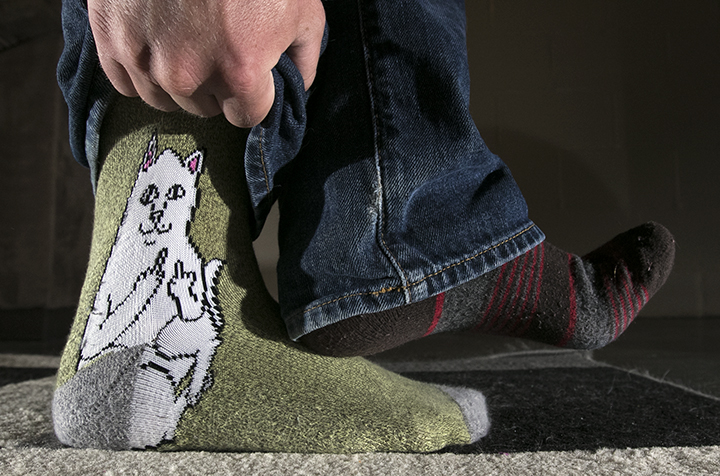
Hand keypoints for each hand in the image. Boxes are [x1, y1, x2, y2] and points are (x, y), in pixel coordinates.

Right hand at [88, 0, 324, 126]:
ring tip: (187, 41)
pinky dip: (140, 69)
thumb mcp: (302, 11)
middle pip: (205, 107)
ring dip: (178, 81)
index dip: (252, 96)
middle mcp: (189, 75)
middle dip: (216, 85)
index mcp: (239, 72)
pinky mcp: (111, 39)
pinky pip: (126, 82)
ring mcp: (144, 60)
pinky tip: (156, 44)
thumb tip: (296, 87)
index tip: (250, 76)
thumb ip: (303, 59)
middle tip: (218, 46)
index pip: (245, 116)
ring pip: (165, 99)